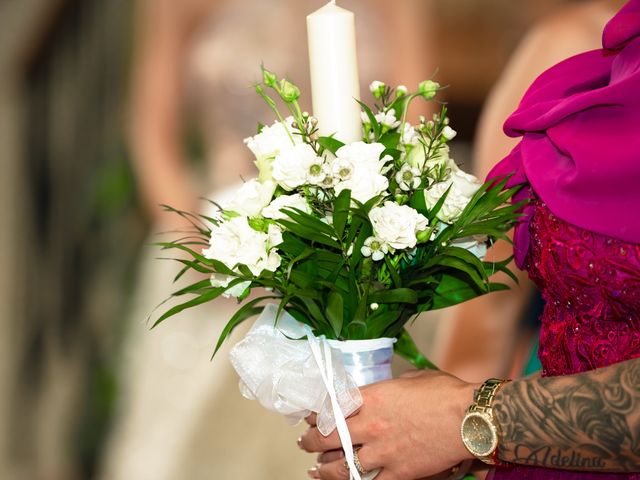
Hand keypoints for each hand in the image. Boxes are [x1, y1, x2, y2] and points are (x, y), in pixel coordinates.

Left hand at [299, 369, 477, 479]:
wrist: (469, 418)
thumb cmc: (444, 394)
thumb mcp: (410, 380)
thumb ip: (390, 388)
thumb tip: (385, 391)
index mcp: (372, 397)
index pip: (331, 406)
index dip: (316, 412)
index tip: (309, 415)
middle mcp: (371, 425)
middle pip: (329, 437)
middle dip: (311, 441)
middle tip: (304, 443)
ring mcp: (383, 451)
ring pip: (342, 466)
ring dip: (325, 469)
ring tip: (315, 469)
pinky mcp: (399, 472)